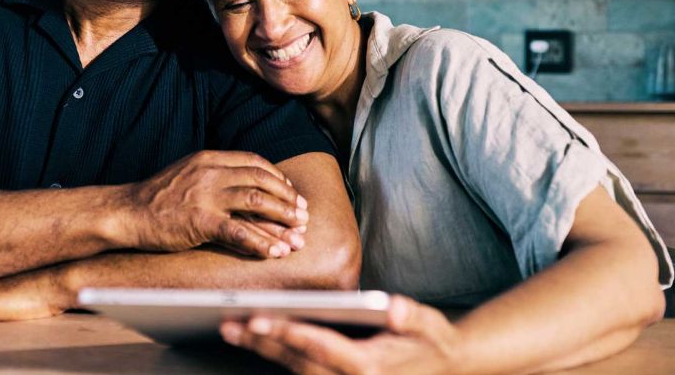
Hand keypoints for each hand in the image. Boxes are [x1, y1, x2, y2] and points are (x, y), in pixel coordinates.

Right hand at [123, 150, 308, 258]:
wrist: (127, 211)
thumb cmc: (157, 197)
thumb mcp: (188, 173)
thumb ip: (215, 175)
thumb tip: (246, 188)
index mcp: (209, 158)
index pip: (254, 162)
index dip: (277, 178)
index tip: (291, 193)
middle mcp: (211, 172)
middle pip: (262, 180)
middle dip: (287, 199)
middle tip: (303, 215)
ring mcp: (206, 195)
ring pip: (257, 202)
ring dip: (282, 219)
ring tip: (298, 234)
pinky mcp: (200, 220)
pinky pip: (239, 231)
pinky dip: (261, 242)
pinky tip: (274, 252)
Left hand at [220, 296, 466, 374]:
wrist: (444, 367)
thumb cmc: (432, 342)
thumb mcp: (429, 325)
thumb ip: (412, 316)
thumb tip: (394, 307)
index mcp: (369, 368)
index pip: (320, 348)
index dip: (288, 333)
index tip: (260, 319)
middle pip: (297, 361)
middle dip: (262, 343)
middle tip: (230, 324)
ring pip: (294, 369)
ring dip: (263, 350)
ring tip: (231, 328)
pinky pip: (301, 372)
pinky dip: (277, 356)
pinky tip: (255, 339)